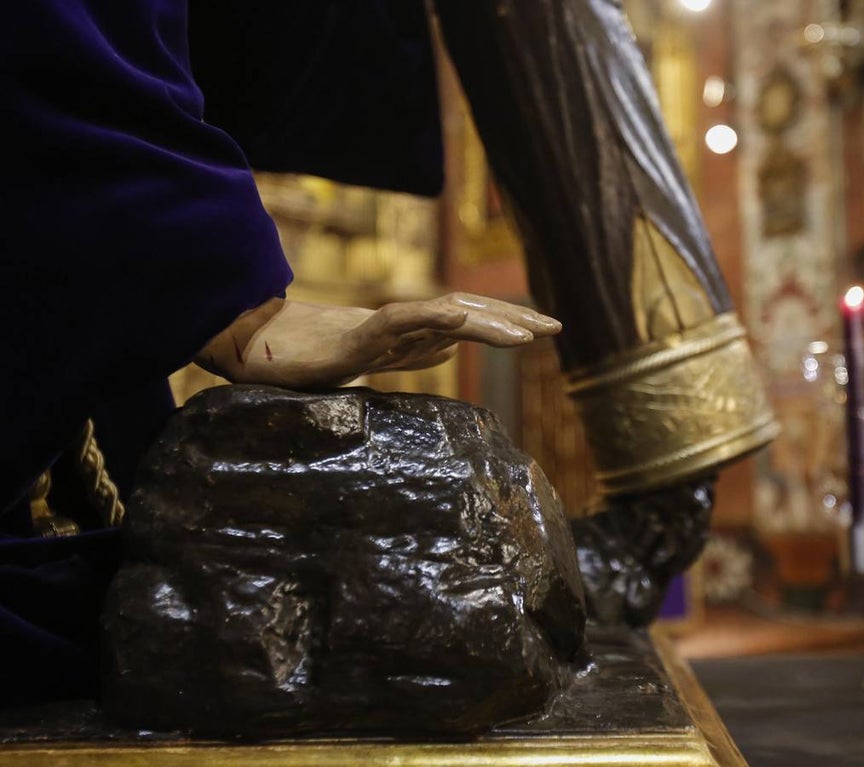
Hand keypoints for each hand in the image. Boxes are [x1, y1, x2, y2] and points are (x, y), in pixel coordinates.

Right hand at [196, 292, 559, 387]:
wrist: (254, 347)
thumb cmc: (307, 354)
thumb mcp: (371, 359)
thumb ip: (412, 351)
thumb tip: (452, 347)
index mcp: (407, 332)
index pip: (466, 322)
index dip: (504, 322)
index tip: (543, 331)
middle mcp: (399, 324)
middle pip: (465, 314)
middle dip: (511, 319)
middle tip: (556, 328)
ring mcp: (378, 329)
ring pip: (440, 317)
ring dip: (485, 322)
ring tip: (525, 334)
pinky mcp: (353, 338)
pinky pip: (396, 323)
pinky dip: (429, 318)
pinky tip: (459, 322)